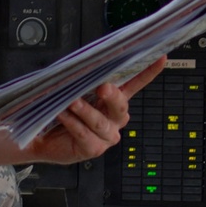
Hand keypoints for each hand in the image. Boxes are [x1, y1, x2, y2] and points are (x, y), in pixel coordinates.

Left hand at [23, 56, 167, 164]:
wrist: (45, 139)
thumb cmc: (62, 112)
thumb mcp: (74, 92)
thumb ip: (83, 80)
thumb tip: (85, 64)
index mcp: (115, 101)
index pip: (134, 84)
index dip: (148, 72)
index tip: (160, 58)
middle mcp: (115, 119)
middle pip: (120, 105)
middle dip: (112, 95)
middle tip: (102, 87)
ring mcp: (107, 135)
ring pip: (100, 122)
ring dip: (85, 110)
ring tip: (71, 102)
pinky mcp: (94, 149)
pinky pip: (84, 134)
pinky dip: (72, 123)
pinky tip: (62, 115)